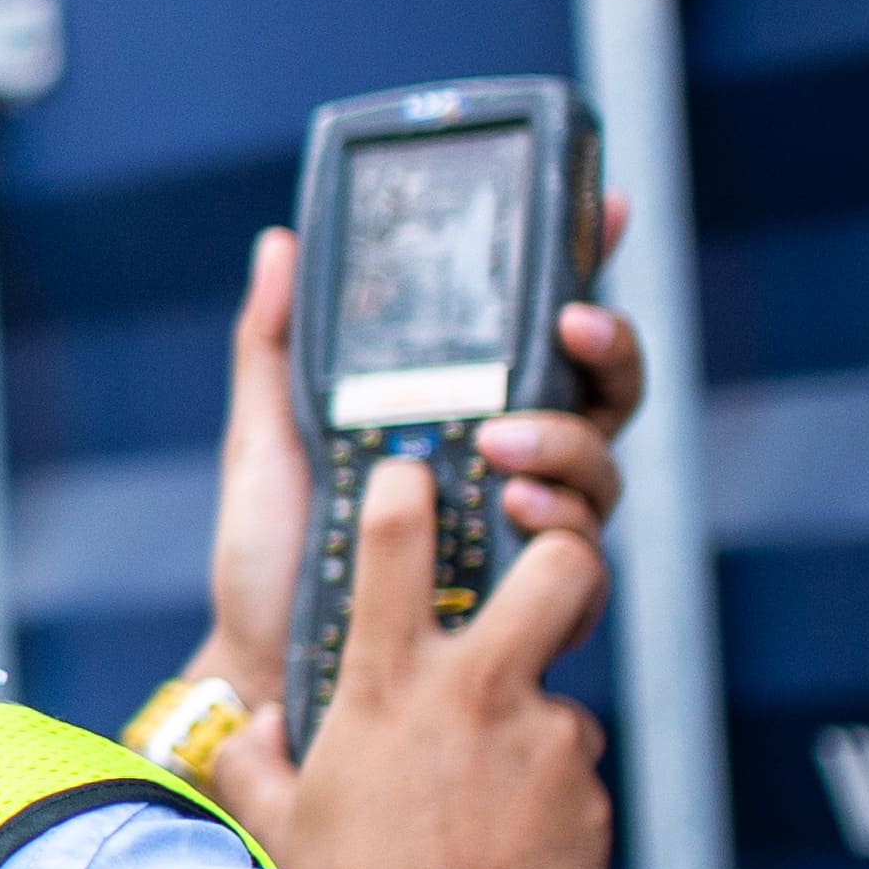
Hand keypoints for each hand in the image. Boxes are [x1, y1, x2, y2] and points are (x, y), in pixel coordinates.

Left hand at [188, 201, 644, 752]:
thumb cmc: (268, 553)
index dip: (589, 269)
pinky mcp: (527, 601)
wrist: (259, 661)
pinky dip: (563, 526)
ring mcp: (525, 533)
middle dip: (608, 349)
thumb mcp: (265, 437)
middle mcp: (509, 467)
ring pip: (603, 468)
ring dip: (567, 441)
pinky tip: (518, 512)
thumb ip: (276, 343)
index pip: (544, 335)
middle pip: (605, 393)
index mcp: (461, 414)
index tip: (609, 207)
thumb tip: (280, 244)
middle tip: (569, 327)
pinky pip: (585, 559)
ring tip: (502, 442)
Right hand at [217, 451, 616, 868]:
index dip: (409, 486)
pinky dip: (545, 805)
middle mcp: (477, 691)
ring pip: (561, 699)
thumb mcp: (278, 822)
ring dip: (533, 732)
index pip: (399, 534)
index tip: (413, 478)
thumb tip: (253, 728)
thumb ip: (255, 758)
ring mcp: (546, 739)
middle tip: (541, 588)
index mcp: (389, 681)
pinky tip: (510, 854)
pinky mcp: (592, 796)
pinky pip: (572, 780)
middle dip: (562, 558)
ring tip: (491, 799)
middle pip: (565, 564)